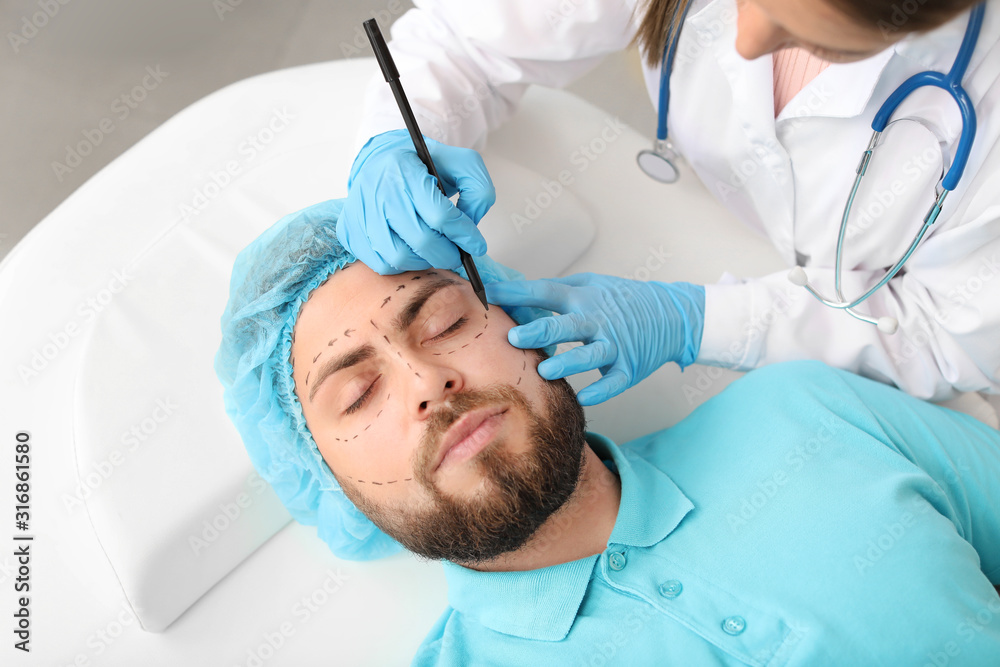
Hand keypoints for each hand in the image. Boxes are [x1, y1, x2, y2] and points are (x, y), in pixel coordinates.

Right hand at [338, 130, 495, 273]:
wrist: (382, 160)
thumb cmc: (422, 166)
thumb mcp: (460, 163)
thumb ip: (477, 189)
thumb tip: (471, 224)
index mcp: (405, 169)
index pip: (440, 214)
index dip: (464, 235)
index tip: (476, 245)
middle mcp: (378, 191)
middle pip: (422, 240)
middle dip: (448, 254)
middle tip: (457, 253)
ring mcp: (361, 213)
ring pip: (399, 256)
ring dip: (424, 260)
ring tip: (433, 250)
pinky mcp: (350, 230)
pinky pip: (380, 264)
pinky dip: (401, 264)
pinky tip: (411, 250)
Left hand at [486, 273, 704, 404]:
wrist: (671, 314)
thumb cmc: (623, 299)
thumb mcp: (591, 285)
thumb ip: (556, 292)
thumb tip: (516, 295)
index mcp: (584, 298)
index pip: (546, 292)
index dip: (518, 293)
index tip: (489, 294)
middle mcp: (599, 320)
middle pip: (566, 325)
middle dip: (540, 331)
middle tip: (514, 337)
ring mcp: (616, 345)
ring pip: (590, 355)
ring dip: (568, 363)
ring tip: (544, 371)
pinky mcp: (630, 367)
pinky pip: (614, 381)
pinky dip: (601, 390)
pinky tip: (584, 398)